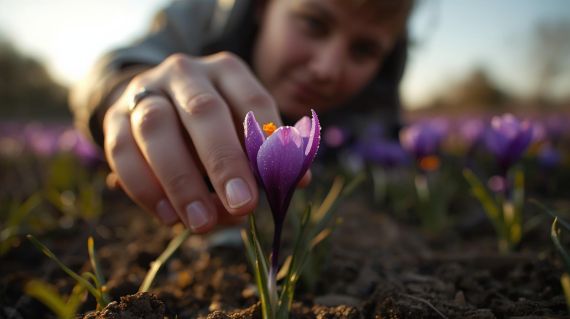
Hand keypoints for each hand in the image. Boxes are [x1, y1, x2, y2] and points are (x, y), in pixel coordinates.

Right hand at [103, 52, 289, 232]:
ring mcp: (145, 90)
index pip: (253, 100)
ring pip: (156, 128)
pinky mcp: (113, 116)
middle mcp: (185, 73)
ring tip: (202, 223)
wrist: (151, 102)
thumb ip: (264, 153)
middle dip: (225, 162)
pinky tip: (169, 217)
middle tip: (243, 205)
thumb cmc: (211, 125)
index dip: (269, 142)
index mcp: (226, 71)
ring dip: (181, 181)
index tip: (283, 183)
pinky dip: (145, 188)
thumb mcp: (240, 128)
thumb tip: (296, 181)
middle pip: (205, 111)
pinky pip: (122, 151)